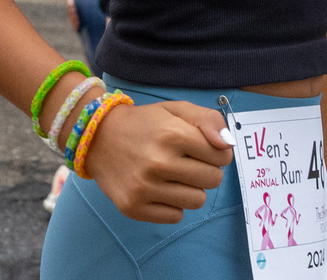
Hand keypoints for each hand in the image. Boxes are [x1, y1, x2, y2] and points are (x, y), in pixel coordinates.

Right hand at [85, 100, 234, 223]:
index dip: (217, 152)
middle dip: (207, 170)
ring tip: (175, 175)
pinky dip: (173, 204)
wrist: (98, 138)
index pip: (222, 156)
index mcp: (172, 134)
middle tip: (188, 161)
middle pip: (213, 180)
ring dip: (192, 189)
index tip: (202, 148)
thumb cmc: (145, 123)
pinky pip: (176, 216)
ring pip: (197, 201)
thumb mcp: (177, 109)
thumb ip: (208, 120)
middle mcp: (158, 163)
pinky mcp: (134, 208)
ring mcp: (144, 188)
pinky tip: (160, 188)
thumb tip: (228, 146)